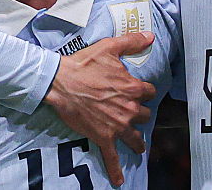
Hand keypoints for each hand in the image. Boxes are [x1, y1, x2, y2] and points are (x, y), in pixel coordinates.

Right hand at [44, 32, 157, 186]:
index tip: (140, 92)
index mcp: (133, 87)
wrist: (61, 82)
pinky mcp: (103, 137)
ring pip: (135, 136)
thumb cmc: (85, 64)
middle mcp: (129, 108)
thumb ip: (132, 42)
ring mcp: (117, 125)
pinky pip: (112, 157)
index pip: (150, 92)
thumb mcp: (110, 47)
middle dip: (139, 112)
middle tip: (132, 112)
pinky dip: (116, 170)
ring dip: (138, 141)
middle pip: (144, 115)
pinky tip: (119, 180)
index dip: (145, 91)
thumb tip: (150, 36)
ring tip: (139, 146)